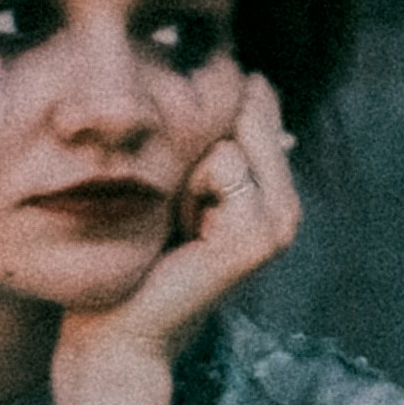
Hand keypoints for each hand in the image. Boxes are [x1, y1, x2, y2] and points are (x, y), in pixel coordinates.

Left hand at [51, 70, 302, 404]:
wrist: (118, 328)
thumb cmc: (133, 253)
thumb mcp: (175, 177)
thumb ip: (214, 132)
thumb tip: (251, 75)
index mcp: (271, 188)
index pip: (254, 99)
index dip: (200, 123)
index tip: (176, 186)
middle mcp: (286, 205)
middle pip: (247, 109)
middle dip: (195, 143)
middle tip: (174, 208)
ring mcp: (281, 222)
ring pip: (232, 136)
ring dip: (187, 170)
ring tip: (178, 223)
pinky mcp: (263, 236)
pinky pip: (223, 163)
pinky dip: (188, 190)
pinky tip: (182, 235)